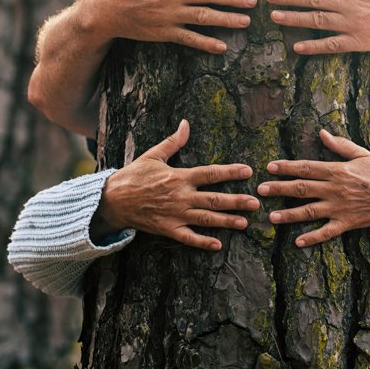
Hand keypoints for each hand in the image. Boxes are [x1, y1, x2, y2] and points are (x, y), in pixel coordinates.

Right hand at [94, 120, 260, 250]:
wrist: (113, 199)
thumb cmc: (134, 176)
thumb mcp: (153, 155)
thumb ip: (173, 142)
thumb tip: (186, 123)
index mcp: (179, 177)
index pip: (211, 173)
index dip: (230, 172)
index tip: (248, 171)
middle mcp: (181, 196)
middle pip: (214, 199)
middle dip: (237, 201)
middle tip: (256, 203)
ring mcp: (175, 214)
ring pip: (206, 219)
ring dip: (227, 221)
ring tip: (245, 223)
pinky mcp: (168, 229)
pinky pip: (188, 238)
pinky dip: (203, 242)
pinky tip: (218, 245)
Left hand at [257, 129, 369, 247]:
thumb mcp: (363, 154)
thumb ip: (340, 146)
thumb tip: (322, 133)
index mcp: (338, 171)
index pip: (306, 167)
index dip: (286, 167)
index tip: (269, 167)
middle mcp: (335, 190)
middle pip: (301, 189)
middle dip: (279, 189)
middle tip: (260, 191)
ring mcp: (340, 208)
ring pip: (309, 212)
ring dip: (289, 215)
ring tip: (271, 217)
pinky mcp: (347, 224)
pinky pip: (326, 232)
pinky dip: (312, 238)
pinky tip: (297, 242)